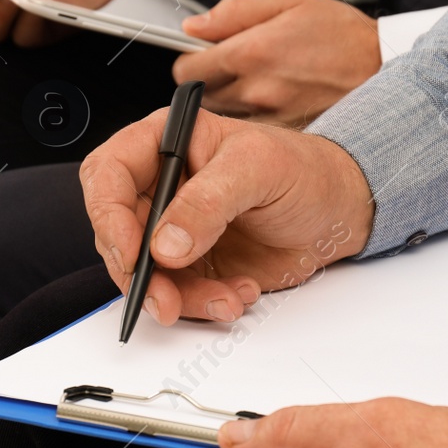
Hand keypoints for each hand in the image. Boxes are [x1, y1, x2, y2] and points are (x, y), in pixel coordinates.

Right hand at [80, 111, 373, 324]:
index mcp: (165, 143)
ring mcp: (173, 228)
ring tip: (223, 299)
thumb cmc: (304, 170)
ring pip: (143, 272)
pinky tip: (238, 294)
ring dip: (176, 296)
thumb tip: (165, 242)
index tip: (132, 253)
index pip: (108, 175)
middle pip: (116, 232)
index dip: (109, 216)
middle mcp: (161, 185)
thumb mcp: (258, 170)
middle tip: (163, 298)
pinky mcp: (192, 265)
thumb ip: (209, 202)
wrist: (339, 211)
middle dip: (138, 272)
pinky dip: (202, 304)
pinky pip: (176, 294)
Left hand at [173, 0, 380, 127]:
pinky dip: (251, 119)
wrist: (384, 67)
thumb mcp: (288, 0)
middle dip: (207, 81)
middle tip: (229, 67)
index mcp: (251, 52)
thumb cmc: (341, 33)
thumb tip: (193, 27)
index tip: (199, 55)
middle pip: (200, 97)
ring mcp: (270, 118)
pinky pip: (250, 131)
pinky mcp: (285, 135)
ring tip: (253, 83)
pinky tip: (271, 102)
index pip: (187, 70)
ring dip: (228, 102)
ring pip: (222, 117)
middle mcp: (256, 90)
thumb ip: (235, 11)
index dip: (188, 60)